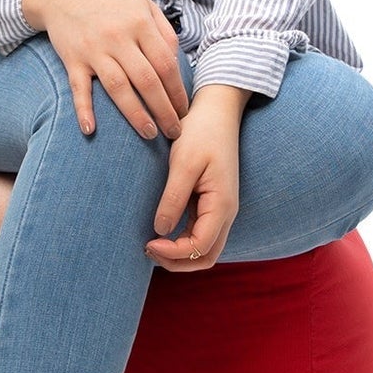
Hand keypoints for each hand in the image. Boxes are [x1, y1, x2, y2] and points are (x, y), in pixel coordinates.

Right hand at [22, 0, 189, 139]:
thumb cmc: (110, 1)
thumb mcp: (143, 4)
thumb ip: (164, 31)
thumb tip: (177, 62)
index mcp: (140, 23)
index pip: (165, 64)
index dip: (178, 91)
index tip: (184, 111)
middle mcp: (118, 37)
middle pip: (146, 80)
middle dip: (164, 110)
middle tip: (175, 131)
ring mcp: (94, 50)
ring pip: (118, 87)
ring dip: (135, 114)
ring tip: (150, 134)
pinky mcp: (72, 60)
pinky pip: (78, 88)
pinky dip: (83, 109)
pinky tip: (90, 129)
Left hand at [145, 85, 248, 271]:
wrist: (217, 111)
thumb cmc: (201, 132)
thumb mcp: (184, 163)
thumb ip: (173, 198)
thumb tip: (160, 231)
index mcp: (222, 204)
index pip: (200, 246)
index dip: (173, 253)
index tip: (147, 243)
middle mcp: (225, 212)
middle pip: (206, 256)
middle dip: (177, 262)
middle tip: (147, 251)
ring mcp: (219, 209)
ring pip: (203, 248)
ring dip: (179, 255)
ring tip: (150, 245)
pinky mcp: (211, 203)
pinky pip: (199, 234)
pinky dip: (181, 242)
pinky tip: (159, 233)